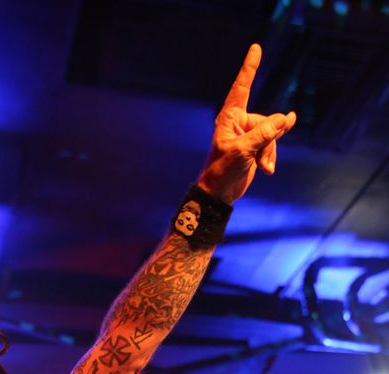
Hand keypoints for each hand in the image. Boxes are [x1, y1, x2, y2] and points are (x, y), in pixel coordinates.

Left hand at [197, 44, 295, 204]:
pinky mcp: (256, 147)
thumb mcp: (243, 150)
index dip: (249, 68)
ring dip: (270, 152)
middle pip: (267, 121)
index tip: (255, 48)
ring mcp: (249, 134)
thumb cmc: (223, 170)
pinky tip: (279, 146)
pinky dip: (272, 155)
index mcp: (230, 117)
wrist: (220, 193)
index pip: (242, 87)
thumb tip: (285, 117)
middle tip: (257, 159)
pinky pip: (272, 143)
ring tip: (262, 167)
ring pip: (272, 134)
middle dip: (268, 141)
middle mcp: (240, 122)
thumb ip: (264, 133)